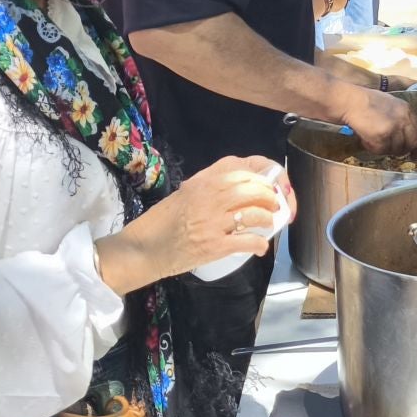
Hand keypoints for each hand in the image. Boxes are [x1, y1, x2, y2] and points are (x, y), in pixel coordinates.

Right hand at [106, 155, 285, 285]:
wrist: (143, 248)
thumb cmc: (162, 222)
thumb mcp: (185, 193)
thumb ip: (208, 185)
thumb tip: (238, 183)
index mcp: (202, 182)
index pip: (241, 168)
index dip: (262, 174)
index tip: (269, 183)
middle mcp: (209, 198)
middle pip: (253, 188)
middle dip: (270, 196)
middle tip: (273, 205)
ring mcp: (213, 222)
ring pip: (255, 213)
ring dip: (268, 219)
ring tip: (268, 224)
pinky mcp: (214, 246)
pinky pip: (247, 241)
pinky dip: (259, 244)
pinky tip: (260, 247)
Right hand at [343, 88, 416, 153]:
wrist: (351, 101)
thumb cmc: (366, 102)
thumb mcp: (390, 105)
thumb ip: (400, 118)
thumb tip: (405, 136)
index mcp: (407, 110)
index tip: (416, 153)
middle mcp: (404, 120)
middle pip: (411, 143)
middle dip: (403, 151)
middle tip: (396, 154)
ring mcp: (394, 129)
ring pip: (396, 149)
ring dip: (385, 149)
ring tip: (373, 140)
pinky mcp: (383, 137)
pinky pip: (382, 151)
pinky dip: (373, 148)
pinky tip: (366, 140)